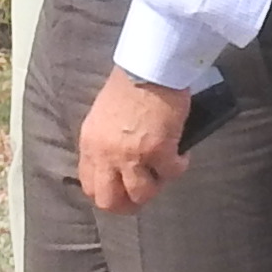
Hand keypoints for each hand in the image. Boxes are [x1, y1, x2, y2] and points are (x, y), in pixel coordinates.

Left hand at [77, 71, 191, 214]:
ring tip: (164, 171)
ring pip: (142, 194)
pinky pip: (171, 173)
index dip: (108, 194)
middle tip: (144, 193)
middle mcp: (106, 155)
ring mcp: (132, 156)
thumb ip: (104, 142)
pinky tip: (181, 155)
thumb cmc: (127, 85)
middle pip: (110, 201)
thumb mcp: (102, 117)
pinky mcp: (158, 151)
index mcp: (90, 145)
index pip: (90, 186)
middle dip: (128, 204)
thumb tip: (117, 163)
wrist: (148, 67)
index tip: (122, 191)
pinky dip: (178, 167)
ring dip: (156, 186)